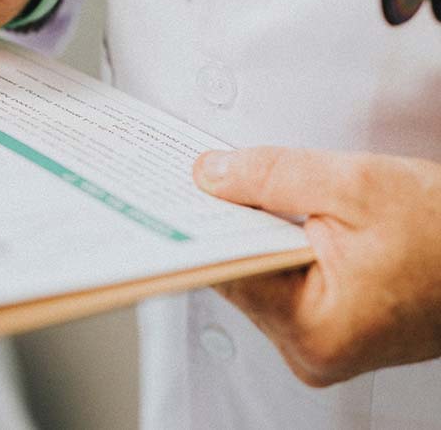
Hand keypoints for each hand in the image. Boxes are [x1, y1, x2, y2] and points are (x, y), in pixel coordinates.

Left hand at [193, 147, 440, 386]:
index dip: (202, 225)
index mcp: (312, 331)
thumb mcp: (355, 185)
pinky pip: (282, 284)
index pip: (226, 272)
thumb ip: (271, 177)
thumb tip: (208, 175)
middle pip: (238, 276)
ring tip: (250, 193)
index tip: (172, 191)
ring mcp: (319, 347)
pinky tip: (279, 218)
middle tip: (207, 177)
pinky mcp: (329, 332)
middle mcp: (310, 352)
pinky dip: (278, 249)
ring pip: (258, 278)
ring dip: (256, 235)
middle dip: (231, 225)